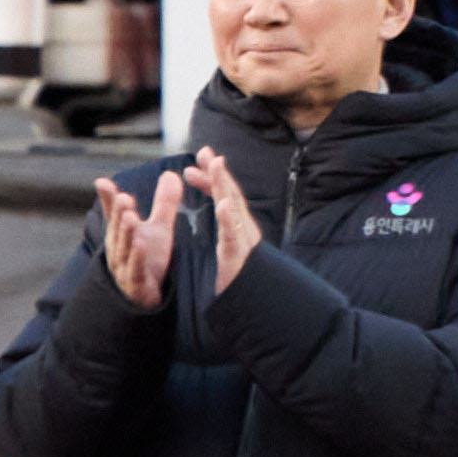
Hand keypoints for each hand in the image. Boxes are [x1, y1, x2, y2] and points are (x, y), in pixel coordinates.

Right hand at [91, 178, 170, 310]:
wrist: (148, 295)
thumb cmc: (150, 258)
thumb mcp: (158, 228)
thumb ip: (163, 202)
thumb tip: (169, 172)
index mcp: (121, 236)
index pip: (115, 216)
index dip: (110, 201)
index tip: (105, 183)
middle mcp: (119, 251)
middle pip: (118, 230)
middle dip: (119, 214)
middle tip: (123, 197)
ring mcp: (125, 268)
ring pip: (124, 250)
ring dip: (126, 233)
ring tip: (130, 217)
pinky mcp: (137, 284)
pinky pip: (136, 270)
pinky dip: (137, 258)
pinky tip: (140, 245)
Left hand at [183, 151, 261, 292]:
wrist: (257, 304)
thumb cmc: (243, 278)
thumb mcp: (232, 249)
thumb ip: (228, 227)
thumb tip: (223, 208)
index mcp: (238, 227)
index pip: (225, 196)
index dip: (213, 177)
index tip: (200, 158)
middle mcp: (244, 229)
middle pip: (231, 195)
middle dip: (219, 173)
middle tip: (207, 152)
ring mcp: (243, 241)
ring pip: (234, 209)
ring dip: (224, 186)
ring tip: (216, 167)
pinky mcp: (239, 257)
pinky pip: (233, 236)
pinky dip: (228, 220)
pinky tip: (221, 205)